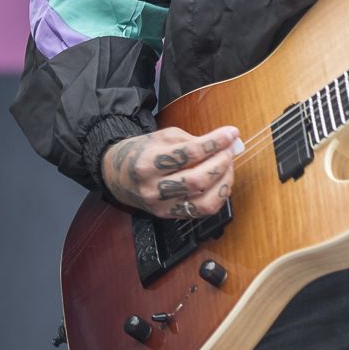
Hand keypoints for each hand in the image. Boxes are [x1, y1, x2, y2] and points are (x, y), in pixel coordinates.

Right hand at [101, 125, 242, 218]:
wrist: (116, 175)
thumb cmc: (142, 152)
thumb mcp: (162, 137)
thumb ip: (193, 140)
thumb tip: (226, 142)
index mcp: (148, 162)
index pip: (189, 153)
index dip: (215, 142)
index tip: (231, 133)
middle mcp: (154, 188)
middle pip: (198, 180)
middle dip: (222, 162)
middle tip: (230, 149)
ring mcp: (162, 206)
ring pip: (204, 201)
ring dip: (224, 181)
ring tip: (227, 165)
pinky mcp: (169, 216)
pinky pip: (202, 211)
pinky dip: (218, 196)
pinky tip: (221, 181)